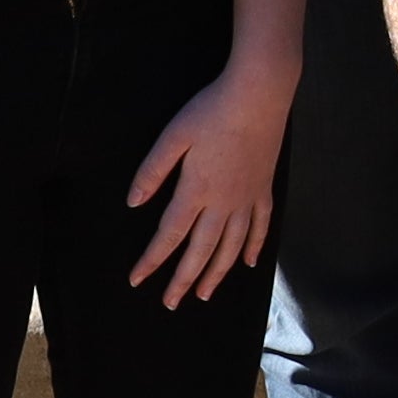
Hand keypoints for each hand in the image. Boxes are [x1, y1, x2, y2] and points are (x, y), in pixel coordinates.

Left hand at [120, 64, 293, 305]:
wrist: (259, 94)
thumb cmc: (211, 111)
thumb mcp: (173, 137)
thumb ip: (152, 172)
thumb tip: (133, 203)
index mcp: (196, 190)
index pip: (169, 236)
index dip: (152, 261)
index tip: (137, 280)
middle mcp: (223, 202)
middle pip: (201, 251)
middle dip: (184, 280)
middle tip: (171, 303)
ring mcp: (247, 197)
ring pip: (232, 246)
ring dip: (217, 273)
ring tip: (205, 294)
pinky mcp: (264, 188)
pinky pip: (261, 226)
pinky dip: (255, 247)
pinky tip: (250, 263)